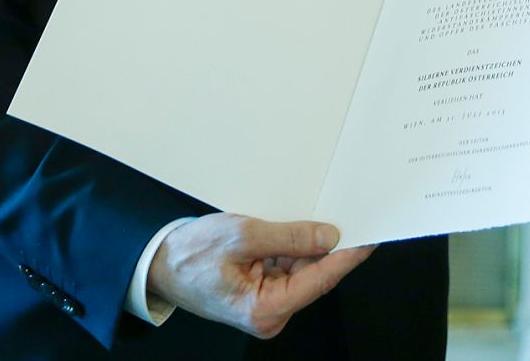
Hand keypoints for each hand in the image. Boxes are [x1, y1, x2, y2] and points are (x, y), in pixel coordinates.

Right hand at [146, 214, 372, 338]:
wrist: (158, 263)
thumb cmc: (191, 255)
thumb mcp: (243, 236)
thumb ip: (290, 237)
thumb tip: (330, 236)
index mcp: (265, 310)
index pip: (320, 280)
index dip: (348, 256)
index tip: (371, 235)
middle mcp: (270, 314)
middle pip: (314, 276)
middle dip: (331, 246)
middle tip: (352, 214)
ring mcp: (267, 304)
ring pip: (303, 270)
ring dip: (310, 245)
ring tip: (322, 214)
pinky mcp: (262, 292)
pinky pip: (289, 268)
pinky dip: (295, 248)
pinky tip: (300, 227)